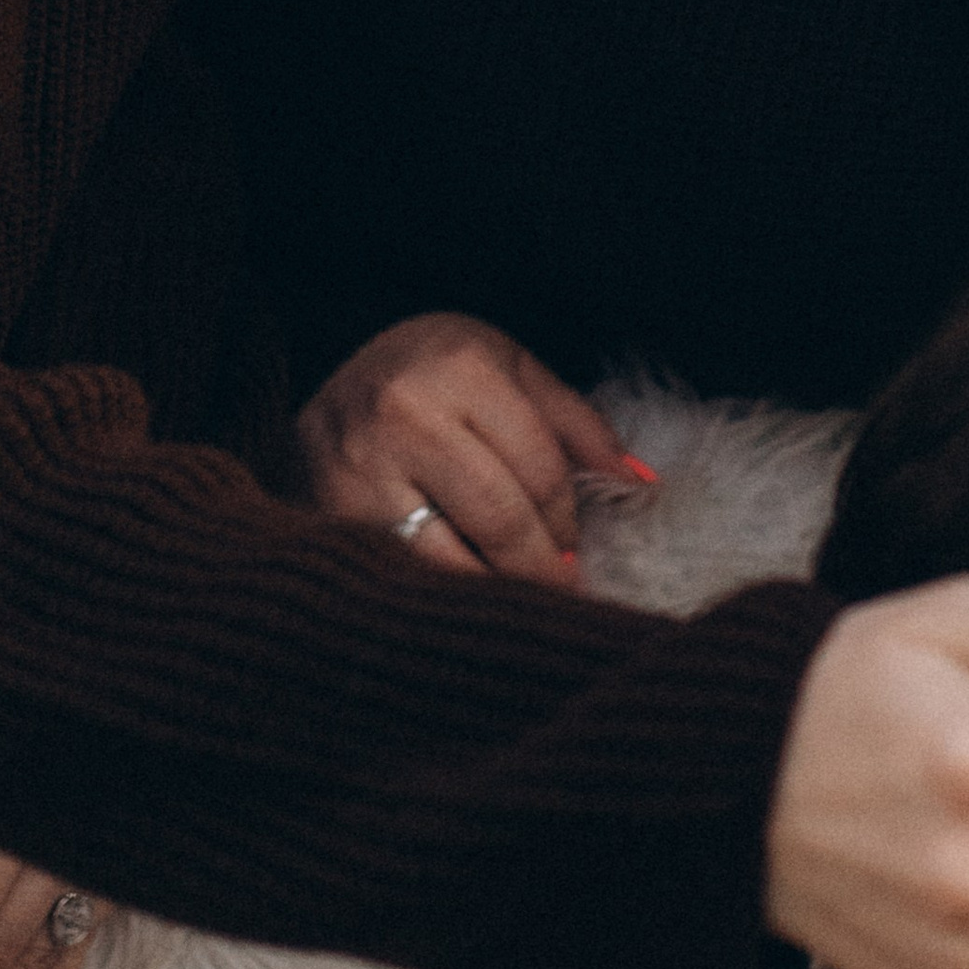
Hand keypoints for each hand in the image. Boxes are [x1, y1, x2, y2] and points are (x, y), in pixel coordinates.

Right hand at [295, 313, 648, 584]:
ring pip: (448, 558)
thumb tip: (640, 483)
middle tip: (562, 590)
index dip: (568, 519)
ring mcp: (360, 467)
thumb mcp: (509, 367)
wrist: (328, 367)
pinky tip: (465, 596)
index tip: (578, 550)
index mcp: (461, 369)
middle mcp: (406, 414)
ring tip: (520, 601)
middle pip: (499, 518)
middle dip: (541, 566)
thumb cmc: (435, 370)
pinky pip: (402, 571)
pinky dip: (442, 590)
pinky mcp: (330, 510)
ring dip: (495, 590)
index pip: (539, 468)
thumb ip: (575, 423)